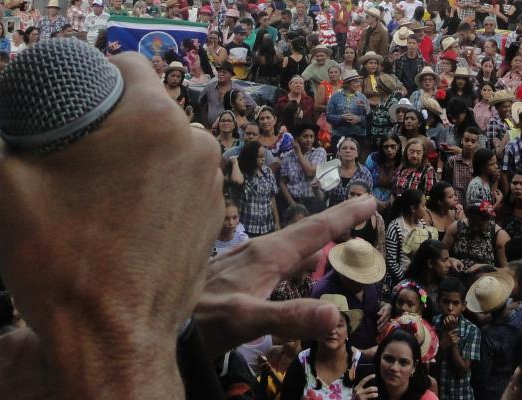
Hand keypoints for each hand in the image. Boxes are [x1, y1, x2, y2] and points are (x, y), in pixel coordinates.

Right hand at [0, 52, 221, 395]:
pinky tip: (119, 220)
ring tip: (93, 194)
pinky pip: (177, 184)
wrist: (112, 345)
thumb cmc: (62, 265)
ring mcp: (211, 183)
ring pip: (164, 148)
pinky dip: (151, 191)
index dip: (92, 74)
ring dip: (133, 159)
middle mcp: (195, 142)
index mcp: (154, 118)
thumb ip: (1, 141)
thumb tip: (6, 130)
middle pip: (146, 108)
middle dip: (111, 124)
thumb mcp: (2, 186)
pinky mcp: (214, 218)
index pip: (126, 63)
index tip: (66, 101)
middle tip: (71, 155)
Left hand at [194, 194, 377, 354]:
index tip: (371, 200)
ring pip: (287, 242)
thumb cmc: (200, 322)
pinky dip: (293, 252)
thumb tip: (335, 315)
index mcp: (266, 256)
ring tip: (334, 231)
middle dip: (335, 218)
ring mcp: (242, 260)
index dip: (344, 217)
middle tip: (362, 205)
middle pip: (304, 231)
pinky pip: (273, 255)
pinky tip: (290, 262)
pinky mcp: (231, 272)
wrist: (150, 320)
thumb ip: (290, 317)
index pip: (315, 231)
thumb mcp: (247, 321)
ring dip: (314, 235)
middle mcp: (256, 251)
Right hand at [354, 375, 378, 399]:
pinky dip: (373, 398)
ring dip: (375, 394)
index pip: (364, 380)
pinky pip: (370, 399)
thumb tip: (370, 384)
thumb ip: (361, 387)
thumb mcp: (357, 390)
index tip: (374, 375)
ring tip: (377, 394)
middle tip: (377, 388)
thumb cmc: (355, 396)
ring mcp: (361, 397)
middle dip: (375, 388)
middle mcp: (359, 392)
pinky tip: (375, 398)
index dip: (369, 377)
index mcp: (357, 387)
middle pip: (370, 388)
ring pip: (371, 394)